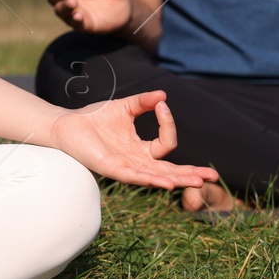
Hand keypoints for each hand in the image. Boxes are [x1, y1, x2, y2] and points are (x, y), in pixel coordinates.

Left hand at [48, 90, 220, 189]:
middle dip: (191, 173)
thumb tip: (163, 96)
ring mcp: (126, 168)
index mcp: (140, 149)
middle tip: (212, 175)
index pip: (165, 143)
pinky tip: (168, 182)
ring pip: (158, 177)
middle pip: (170, 170)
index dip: (167, 124)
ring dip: (178, 179)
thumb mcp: (124, 107)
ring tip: (197, 181)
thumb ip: (143, 102)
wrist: (66, 124)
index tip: (161, 105)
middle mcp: (136, 161)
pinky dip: (153, 179)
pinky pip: (136, 177)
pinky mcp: (113, 169)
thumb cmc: (93, 118)